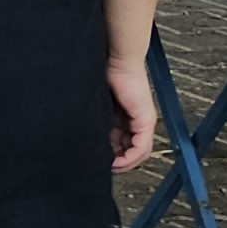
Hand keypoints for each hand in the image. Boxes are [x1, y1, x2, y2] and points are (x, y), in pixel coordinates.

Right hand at [104, 51, 157, 172]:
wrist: (115, 58)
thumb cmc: (102, 73)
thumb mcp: (95, 102)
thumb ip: (94, 118)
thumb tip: (81, 134)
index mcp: (123, 117)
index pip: (122, 145)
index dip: (112, 157)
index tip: (98, 162)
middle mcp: (136, 121)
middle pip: (133, 152)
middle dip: (119, 163)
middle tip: (104, 169)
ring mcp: (143, 121)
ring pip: (140, 153)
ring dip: (126, 163)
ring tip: (111, 167)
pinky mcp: (145, 119)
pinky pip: (142, 146)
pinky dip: (131, 157)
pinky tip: (119, 161)